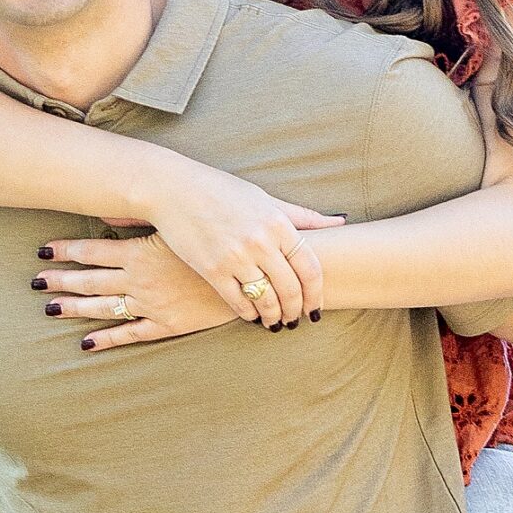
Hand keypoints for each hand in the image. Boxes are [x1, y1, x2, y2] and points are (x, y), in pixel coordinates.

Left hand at [31, 233, 242, 347]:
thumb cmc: (218, 240)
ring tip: (49, 308)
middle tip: (35, 281)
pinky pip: (129, 334)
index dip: (66, 250)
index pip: (93, 250)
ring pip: (102, 308)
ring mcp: (150, 304)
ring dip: (73, 308)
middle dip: (59, 280)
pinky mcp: (166, 324)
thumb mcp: (180, 222)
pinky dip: (105, 339)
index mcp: (141, 252)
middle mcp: (139, 279)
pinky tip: (85, 343)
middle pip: (89, 280)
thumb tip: (114, 210)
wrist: (251, 272)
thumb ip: (144, 217)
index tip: (44, 250)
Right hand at [135, 158, 343, 325]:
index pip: (310, 268)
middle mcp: (260, 241)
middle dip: (296, 310)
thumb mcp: (264, 198)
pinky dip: (248, 314)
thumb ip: (301, 216)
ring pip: (266, 300)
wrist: (172, 189)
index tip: (316, 308)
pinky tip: (251, 316)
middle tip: (297, 321)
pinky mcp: (212, 270)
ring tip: (276, 323)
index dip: (316, 294)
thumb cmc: (220, 190)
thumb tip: (339, 222)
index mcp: (277, 223)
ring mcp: (236, 257)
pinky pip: (237, 302)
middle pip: (290, 289)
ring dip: (274, 317)